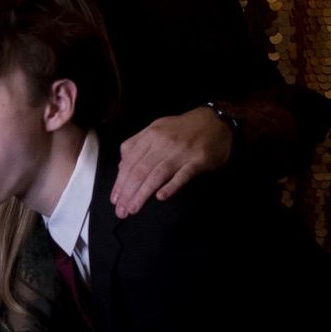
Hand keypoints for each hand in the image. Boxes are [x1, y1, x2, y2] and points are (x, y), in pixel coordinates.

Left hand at [109, 106, 233, 215]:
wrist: (216, 120)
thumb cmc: (182, 128)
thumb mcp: (156, 128)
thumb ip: (137, 144)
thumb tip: (121, 165)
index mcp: (151, 135)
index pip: (130, 162)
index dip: (120, 182)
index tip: (114, 199)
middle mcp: (163, 143)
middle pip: (140, 170)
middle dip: (127, 193)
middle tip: (121, 211)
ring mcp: (181, 152)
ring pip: (157, 174)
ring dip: (143, 193)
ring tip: (133, 208)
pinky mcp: (198, 160)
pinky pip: (183, 175)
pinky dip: (171, 186)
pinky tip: (160, 197)